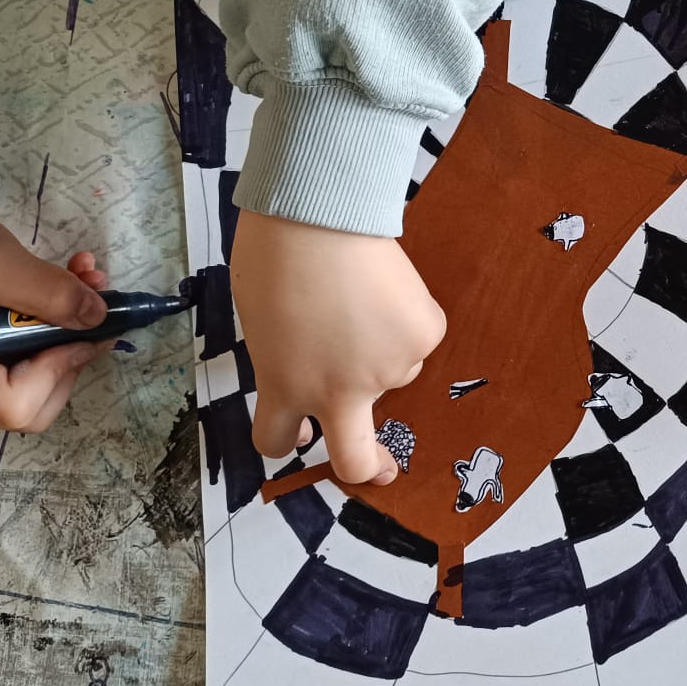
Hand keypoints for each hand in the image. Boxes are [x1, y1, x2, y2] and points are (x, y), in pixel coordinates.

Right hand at [0, 199, 110, 430]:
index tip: (83, 324)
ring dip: (73, 334)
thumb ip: (45, 292)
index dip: (57, 368)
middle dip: (71, 353)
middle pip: (34, 403)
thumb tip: (96, 319)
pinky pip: (36, 358)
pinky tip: (74, 285)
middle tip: (93, 301)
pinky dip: (62, 326)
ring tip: (87, 283)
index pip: (14, 404)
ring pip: (43, 381)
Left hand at [229, 212, 444, 485]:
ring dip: (382, 346)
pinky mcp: (423, 337)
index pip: (277, 440)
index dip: (288, 439)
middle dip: (370, 469)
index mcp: (284, 387)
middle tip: (380, 468)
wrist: (319, 216)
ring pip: (393, 371)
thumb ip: (288, 355)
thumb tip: (318, 357)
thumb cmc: (276, 254)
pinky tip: (389, 284)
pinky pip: (419, 335)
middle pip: (356, 458)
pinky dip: (408, 316)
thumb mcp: (262, 322)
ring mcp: (387, 369)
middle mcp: (338, 392)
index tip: (301, 434)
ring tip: (363, 296)